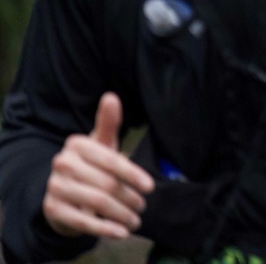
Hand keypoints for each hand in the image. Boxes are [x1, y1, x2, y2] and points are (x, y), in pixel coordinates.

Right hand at [42, 92, 154, 239]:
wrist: (63, 191)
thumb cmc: (91, 163)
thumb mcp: (102, 144)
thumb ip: (109, 123)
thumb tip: (111, 96)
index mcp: (76, 144)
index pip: (111, 160)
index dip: (133, 174)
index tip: (150, 187)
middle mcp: (61, 163)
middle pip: (106, 183)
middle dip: (129, 197)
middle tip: (143, 206)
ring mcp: (54, 187)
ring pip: (96, 202)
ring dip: (120, 214)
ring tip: (136, 219)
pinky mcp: (51, 209)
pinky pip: (82, 221)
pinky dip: (105, 229)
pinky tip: (121, 232)